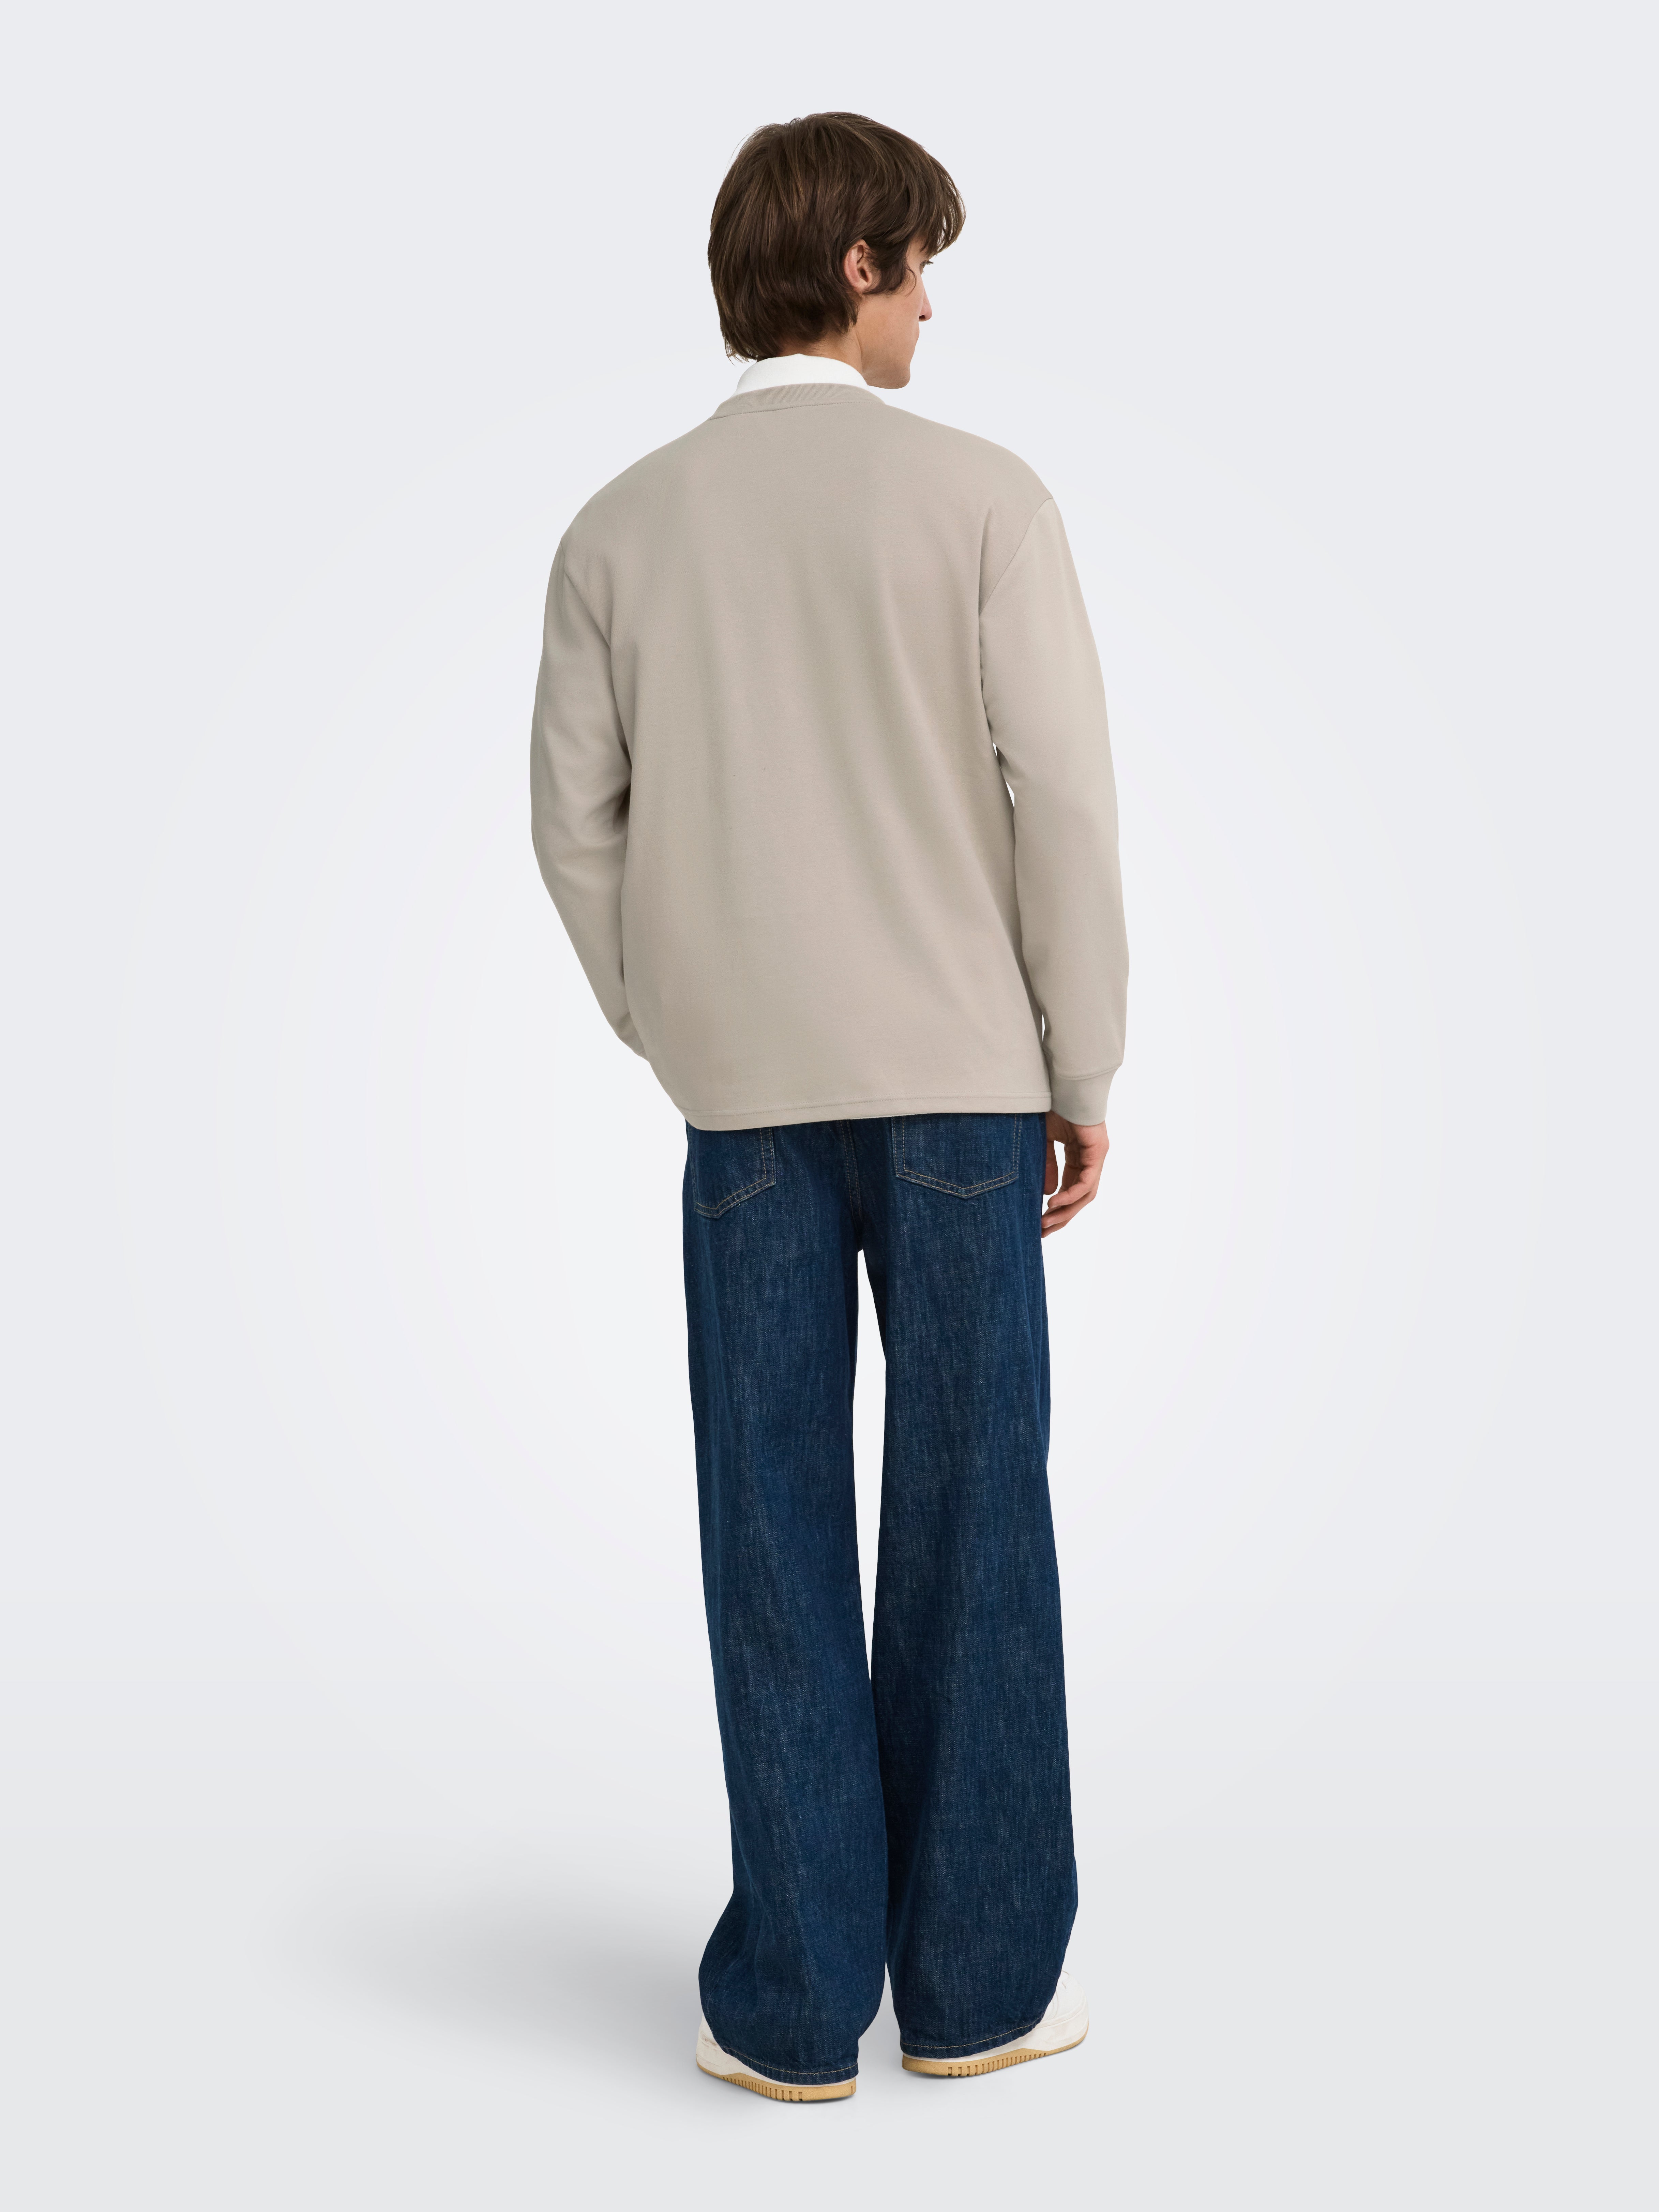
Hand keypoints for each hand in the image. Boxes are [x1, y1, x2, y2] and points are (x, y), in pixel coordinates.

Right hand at [1041, 1114, 1108, 1236]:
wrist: (1063, 1084)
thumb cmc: (1052, 1107)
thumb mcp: (1043, 1143)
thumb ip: (1047, 1167)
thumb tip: (1048, 1195)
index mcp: (1079, 1157)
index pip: (1070, 1189)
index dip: (1057, 1209)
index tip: (1040, 1223)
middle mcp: (1091, 1159)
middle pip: (1080, 1198)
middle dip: (1061, 1217)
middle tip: (1043, 1232)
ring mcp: (1096, 1156)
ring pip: (1086, 1194)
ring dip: (1066, 1211)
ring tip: (1047, 1223)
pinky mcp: (1098, 1151)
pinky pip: (1087, 1181)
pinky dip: (1071, 1194)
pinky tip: (1055, 1203)